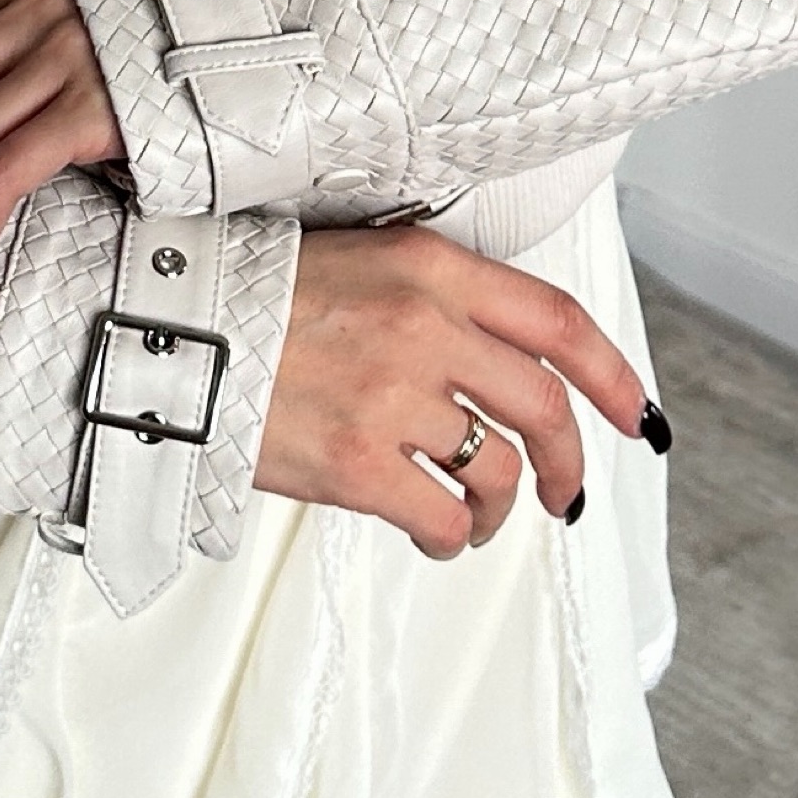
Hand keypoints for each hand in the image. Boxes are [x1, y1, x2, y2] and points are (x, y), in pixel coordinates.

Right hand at [255, 223, 654, 555]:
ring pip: (497, 469)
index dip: (612, 374)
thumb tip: (501, 359)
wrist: (166, 335)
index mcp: (430, 267)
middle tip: (561, 489)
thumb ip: (435, 297)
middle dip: (566, 460)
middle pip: (544, 406)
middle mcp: (424, 326)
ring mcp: (391, 397)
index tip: (631, 414)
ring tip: (474, 517)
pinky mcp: (356, 463)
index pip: (558, 321)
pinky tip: (435, 534)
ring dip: (499, 507)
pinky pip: (442, 517)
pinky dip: (450, 536)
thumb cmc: (250, 300)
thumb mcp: (359, 261)